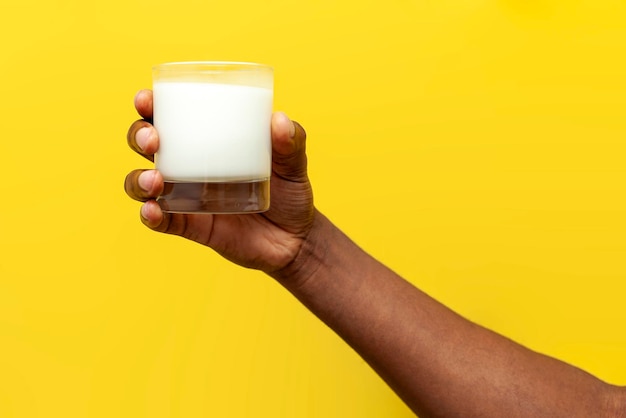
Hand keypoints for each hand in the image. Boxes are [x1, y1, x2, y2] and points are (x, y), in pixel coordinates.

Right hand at [124, 89, 314, 273]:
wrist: (295, 239)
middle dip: (138, 136)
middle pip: (146, 144)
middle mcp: (189, 165)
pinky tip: (153, 211)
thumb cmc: (290, 193)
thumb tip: (279, 119)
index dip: (149, 105)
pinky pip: (161, 221)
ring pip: (143, 182)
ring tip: (155, 180)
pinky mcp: (190, 226)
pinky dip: (150, 216)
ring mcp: (186, 197)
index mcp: (207, 140)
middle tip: (153, 139)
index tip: (146, 99)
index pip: (170, 116)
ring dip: (138, 178)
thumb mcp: (294, 164)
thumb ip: (291, 141)